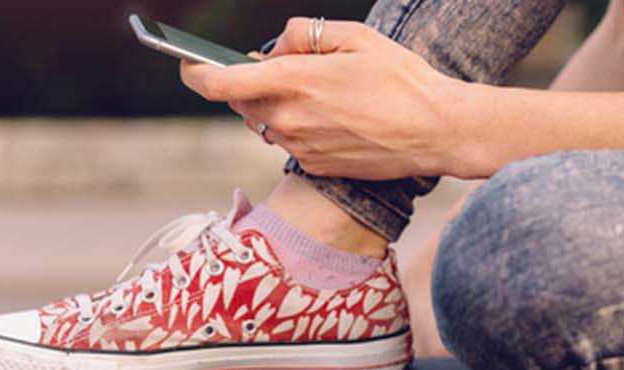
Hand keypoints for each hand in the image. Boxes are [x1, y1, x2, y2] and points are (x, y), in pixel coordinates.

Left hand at [180, 18, 465, 179]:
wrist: (437, 130)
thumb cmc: (401, 78)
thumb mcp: (355, 36)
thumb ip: (304, 33)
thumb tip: (273, 47)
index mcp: (293, 81)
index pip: (217, 83)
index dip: (193, 72)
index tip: (187, 64)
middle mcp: (288, 119)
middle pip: (240, 103)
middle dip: (249, 84)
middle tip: (283, 70)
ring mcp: (300, 148)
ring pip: (266, 124)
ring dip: (277, 107)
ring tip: (321, 94)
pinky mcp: (316, 167)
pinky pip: (291, 144)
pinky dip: (301, 129)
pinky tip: (337, 119)